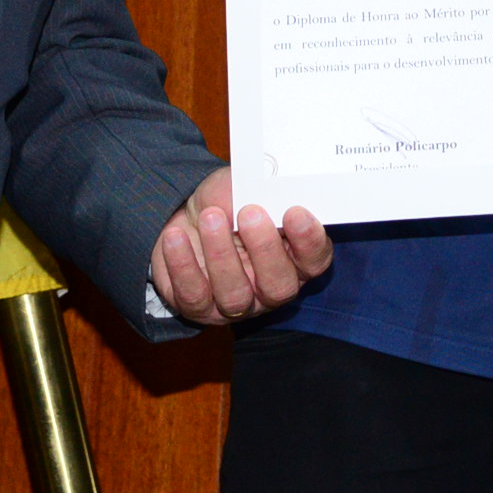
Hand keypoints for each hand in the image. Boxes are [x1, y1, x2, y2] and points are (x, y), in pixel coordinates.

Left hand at [152, 168, 333, 323]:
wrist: (190, 213)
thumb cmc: (230, 200)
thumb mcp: (249, 186)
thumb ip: (265, 191)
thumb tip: (270, 188)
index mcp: (295, 258)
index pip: (314, 259)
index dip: (308, 240)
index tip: (295, 212)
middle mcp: (270, 287)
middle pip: (279, 286)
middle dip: (265, 250)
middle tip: (250, 213)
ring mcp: (235, 302)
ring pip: (235, 295)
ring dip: (222, 255)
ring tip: (211, 217)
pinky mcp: (198, 306)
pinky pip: (193, 295)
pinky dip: (184, 265)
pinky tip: (177, 236)